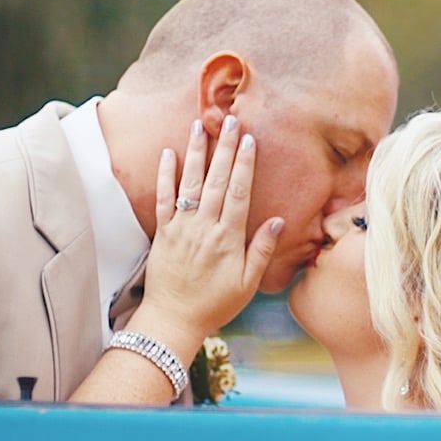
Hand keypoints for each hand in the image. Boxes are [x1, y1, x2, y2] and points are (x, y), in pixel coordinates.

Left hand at [129, 115, 284, 354]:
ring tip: (201, 125)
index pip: (239, 193)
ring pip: (190, 183)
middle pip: (216, 180)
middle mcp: (203, 228)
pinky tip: (169, 153)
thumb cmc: (215, 305)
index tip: (249, 139)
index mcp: (227, 238)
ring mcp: (181, 228)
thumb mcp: (247, 284)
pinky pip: (163, 199)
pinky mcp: (162, 233)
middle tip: (230, 119)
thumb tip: (278, 221)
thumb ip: (261, 250)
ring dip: (196, 152)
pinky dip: (165, 175)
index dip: (244, 164)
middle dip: (224, 148)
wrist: (173, 320)